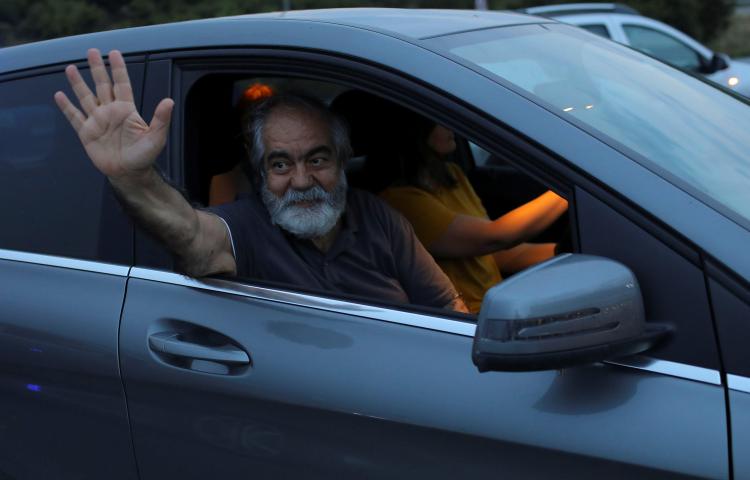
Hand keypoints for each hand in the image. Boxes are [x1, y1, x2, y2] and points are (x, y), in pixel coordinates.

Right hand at [54, 48, 173, 178]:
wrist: (129, 173)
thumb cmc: (144, 156)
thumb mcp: (156, 137)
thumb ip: (161, 119)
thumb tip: (169, 101)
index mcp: (126, 110)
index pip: (122, 84)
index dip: (118, 69)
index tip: (114, 53)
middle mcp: (110, 112)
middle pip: (102, 85)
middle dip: (97, 68)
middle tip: (92, 51)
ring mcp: (97, 121)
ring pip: (86, 97)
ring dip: (78, 83)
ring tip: (71, 68)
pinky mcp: (86, 133)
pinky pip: (74, 117)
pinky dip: (67, 107)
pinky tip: (60, 95)